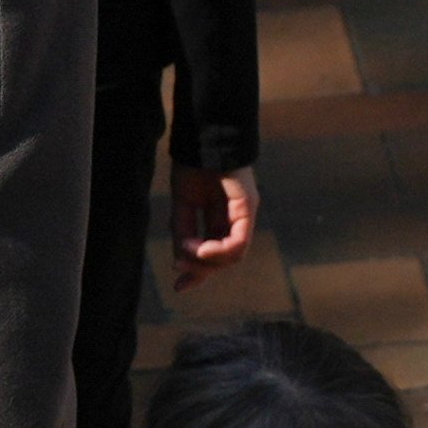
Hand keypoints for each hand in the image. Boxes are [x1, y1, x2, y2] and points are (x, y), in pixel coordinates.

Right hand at [171, 166, 260, 285]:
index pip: (214, 253)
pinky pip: (239, 240)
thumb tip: (181, 261)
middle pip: (225, 259)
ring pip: (233, 255)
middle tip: (181, 271)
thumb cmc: (193, 166)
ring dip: (208, 260)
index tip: (179, 287)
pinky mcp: (248, 207)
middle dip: (202, 270)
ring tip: (190, 252)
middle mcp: (235, 220)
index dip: (198, 271)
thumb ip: (183, 232)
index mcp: (219, 219)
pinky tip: (203, 248)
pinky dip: (220, 249)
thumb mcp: (182, 205)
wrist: (203, 140)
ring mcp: (244, 215)